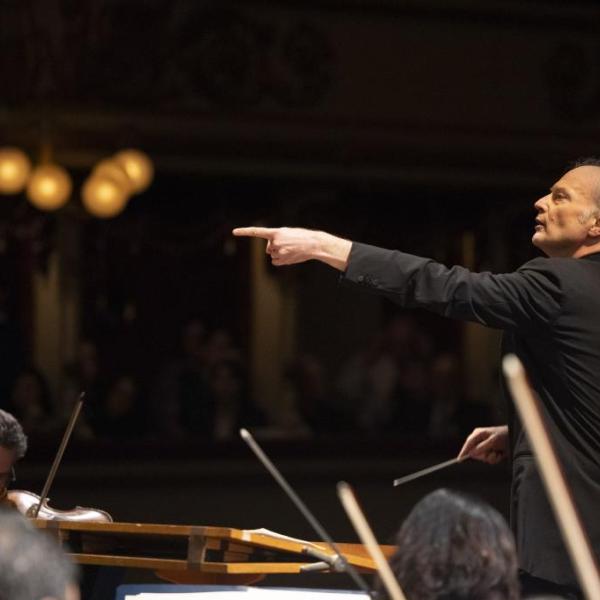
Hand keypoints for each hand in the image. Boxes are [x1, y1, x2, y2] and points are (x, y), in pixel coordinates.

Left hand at [232, 226, 351, 269]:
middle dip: (275, 247)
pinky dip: (281, 260)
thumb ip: (275, 239)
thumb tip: (270, 252)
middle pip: (269, 248)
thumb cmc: (301, 237)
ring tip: (291, 250)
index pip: (257, 232)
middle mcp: (275, 242)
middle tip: (288, 244)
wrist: (313, 244)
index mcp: (276, 232)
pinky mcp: (282, 259)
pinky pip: (275, 262)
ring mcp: (279, 251)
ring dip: (280, 253)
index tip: (234, 232)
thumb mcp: (287, 233)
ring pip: (272, 255)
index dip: (245, 232)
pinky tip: (290, 256)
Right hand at [457, 425, 508, 463]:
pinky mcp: (491, 452)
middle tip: (492, 452)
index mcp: (478, 434)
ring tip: (498, 452)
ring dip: (491, 457)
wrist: (516, 438)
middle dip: (484, 455)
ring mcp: (485, 447)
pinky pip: (489, 459)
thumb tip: (472, 453)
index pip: (468, 444)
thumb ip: (482, 447)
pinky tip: (500, 454)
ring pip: (483, 458)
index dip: (464, 451)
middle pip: (475, 453)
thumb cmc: (504, 435)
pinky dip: (495, 458)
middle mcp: (480, 441)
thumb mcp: (493, 440)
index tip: (459, 460)